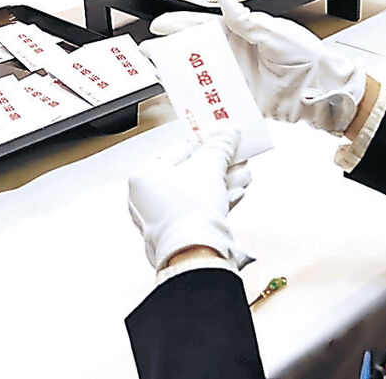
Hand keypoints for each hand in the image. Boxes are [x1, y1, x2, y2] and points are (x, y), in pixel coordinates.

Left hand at [128, 126, 252, 270]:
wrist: (196, 254)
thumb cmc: (189, 210)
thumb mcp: (209, 166)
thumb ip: (219, 145)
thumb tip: (227, 131)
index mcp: (143, 176)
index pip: (175, 151)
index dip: (201, 143)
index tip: (217, 137)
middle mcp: (147, 199)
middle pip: (189, 173)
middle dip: (216, 164)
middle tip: (233, 154)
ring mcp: (162, 219)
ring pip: (196, 192)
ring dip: (222, 181)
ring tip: (242, 172)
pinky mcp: (178, 235)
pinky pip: (199, 210)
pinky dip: (218, 200)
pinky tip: (236, 192)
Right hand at [149, 0, 365, 133]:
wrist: (320, 87)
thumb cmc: (304, 54)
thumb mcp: (270, 30)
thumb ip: (240, 16)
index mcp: (239, 32)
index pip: (202, 25)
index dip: (178, 24)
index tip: (158, 25)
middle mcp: (233, 53)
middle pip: (195, 50)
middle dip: (170, 50)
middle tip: (148, 52)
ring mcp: (235, 77)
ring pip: (199, 74)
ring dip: (179, 75)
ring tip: (159, 74)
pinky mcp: (239, 99)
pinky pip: (213, 100)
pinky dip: (197, 101)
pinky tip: (183, 99)